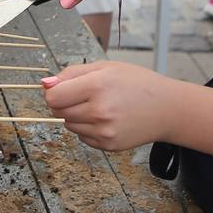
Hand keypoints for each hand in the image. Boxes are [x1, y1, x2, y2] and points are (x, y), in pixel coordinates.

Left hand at [40, 60, 179, 152]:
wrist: (167, 109)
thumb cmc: (137, 83)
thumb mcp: (105, 67)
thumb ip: (71, 74)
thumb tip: (45, 85)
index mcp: (97, 86)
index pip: (53, 98)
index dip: (54, 92)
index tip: (63, 88)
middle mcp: (99, 111)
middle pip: (58, 112)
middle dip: (65, 103)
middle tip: (86, 95)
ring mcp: (104, 131)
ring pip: (68, 125)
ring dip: (75, 116)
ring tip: (99, 106)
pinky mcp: (108, 145)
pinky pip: (82, 137)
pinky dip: (87, 128)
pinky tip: (107, 119)